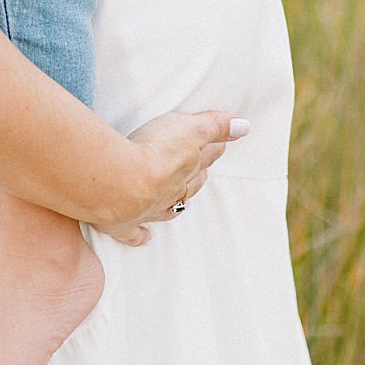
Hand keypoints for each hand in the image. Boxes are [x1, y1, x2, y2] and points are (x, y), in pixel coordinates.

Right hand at [92, 110, 247, 246]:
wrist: (120, 183)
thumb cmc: (154, 151)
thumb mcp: (189, 128)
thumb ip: (214, 126)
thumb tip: (243, 126)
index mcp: (187, 168)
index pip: (204, 157)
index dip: (212, 150)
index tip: (219, 146)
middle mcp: (173, 192)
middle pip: (190, 184)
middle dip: (197, 176)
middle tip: (201, 171)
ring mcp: (149, 209)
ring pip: (168, 207)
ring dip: (175, 202)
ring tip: (181, 198)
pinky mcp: (124, 223)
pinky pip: (136, 233)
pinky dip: (141, 236)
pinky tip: (146, 238)